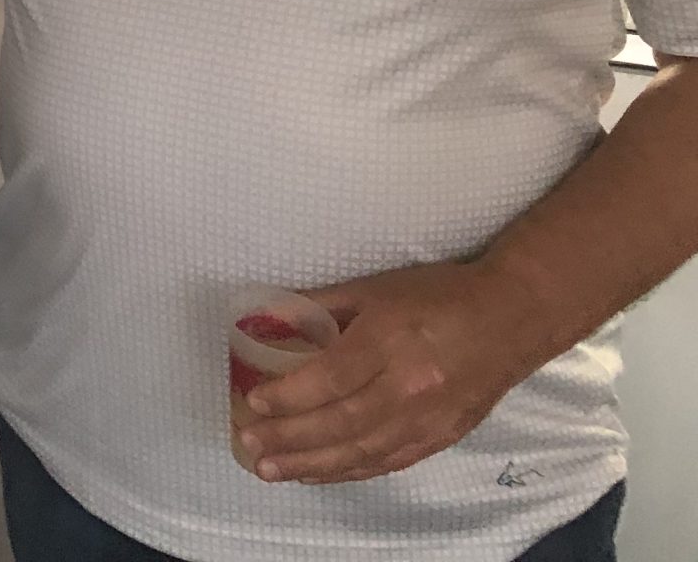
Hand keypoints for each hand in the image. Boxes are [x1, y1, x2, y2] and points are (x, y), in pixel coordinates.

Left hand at [236, 261, 547, 483]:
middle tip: (251, 445)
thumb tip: (269, 318)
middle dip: (291, 438)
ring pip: (363, 450)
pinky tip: (319, 473)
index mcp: (390, 341)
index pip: (331, 378)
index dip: (291, 395)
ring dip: (314, 465)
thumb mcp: (374, 288)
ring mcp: (429, 418)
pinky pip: (389, 461)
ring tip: (274, 469)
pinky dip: (350, 471)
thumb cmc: (438, 295)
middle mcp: (410, 386)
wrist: (512, 317)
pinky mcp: (443, 437)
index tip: (253, 402)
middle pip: (342, 421)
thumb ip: (321, 306)